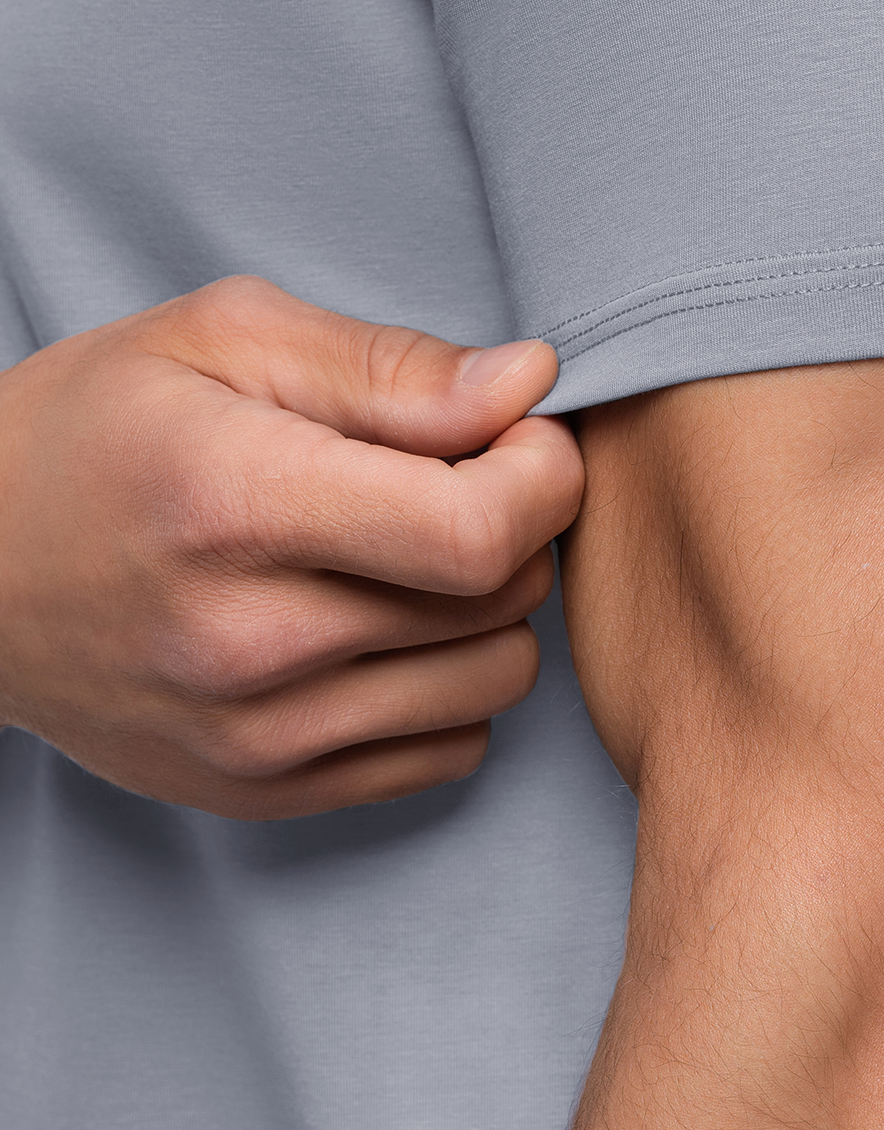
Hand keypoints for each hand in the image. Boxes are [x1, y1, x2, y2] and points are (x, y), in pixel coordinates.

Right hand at [0, 276, 581, 818]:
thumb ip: (389, 367)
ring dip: (489, 607)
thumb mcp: (226, 338)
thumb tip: (529, 386)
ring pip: (494, 680)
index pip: (477, 532)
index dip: (542, 475)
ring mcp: (252, 735)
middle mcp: (246, 640)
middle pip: (498, 598)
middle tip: (457, 476)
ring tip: (414, 551)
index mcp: (238, 503)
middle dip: (517, 522)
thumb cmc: (95, 429)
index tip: (520, 438)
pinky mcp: (258, 791)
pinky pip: (447, 752)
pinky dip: (448, 684)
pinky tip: (386, 625)